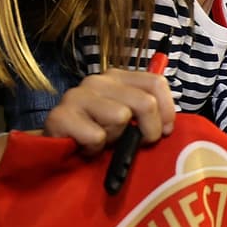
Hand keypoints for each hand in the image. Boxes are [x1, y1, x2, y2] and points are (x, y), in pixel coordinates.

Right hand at [42, 69, 174, 153]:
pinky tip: (85, 147)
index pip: (156, 83)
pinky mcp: (60, 116)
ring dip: (115, 138)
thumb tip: (168, 126)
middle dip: (148, 130)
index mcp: (117, 77)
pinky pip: (96, 136)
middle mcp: (98, 81)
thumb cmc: (98, 133)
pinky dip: (95, 149)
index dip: (167, 111)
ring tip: (102, 140)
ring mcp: (77, 95)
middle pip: (145, 102)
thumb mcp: (128, 120)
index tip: (164, 131)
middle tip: (134, 143)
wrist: (58, 147)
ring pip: (120, 117)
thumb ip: (148, 113)